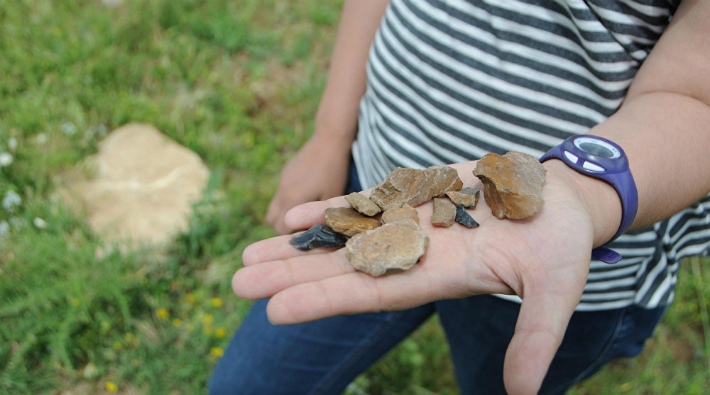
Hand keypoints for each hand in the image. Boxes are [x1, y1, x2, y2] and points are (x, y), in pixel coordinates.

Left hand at [235, 161, 595, 394]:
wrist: (560, 201)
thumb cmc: (563, 245)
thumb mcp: (557, 290)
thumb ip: (536, 338)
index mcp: (441, 276)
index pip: (372, 293)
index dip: (325, 300)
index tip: (275, 312)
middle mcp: (416, 253)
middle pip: (343, 268)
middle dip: (292, 275)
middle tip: (237, 284)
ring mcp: (413, 223)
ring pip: (344, 235)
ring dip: (298, 244)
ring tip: (249, 252)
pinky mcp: (417, 196)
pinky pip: (365, 202)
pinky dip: (331, 206)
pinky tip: (294, 214)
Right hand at [266, 133, 351, 233]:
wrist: (328, 140)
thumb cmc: (334, 171)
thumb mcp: (331, 198)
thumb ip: (319, 217)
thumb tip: (316, 233)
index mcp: (291, 200)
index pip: (281, 229)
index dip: (293, 237)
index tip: (308, 236)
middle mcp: (282, 192)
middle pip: (273, 221)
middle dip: (285, 229)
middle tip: (305, 229)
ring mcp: (282, 182)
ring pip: (274, 208)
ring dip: (284, 215)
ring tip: (303, 215)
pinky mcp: (285, 174)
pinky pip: (280, 194)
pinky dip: (288, 201)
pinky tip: (306, 196)